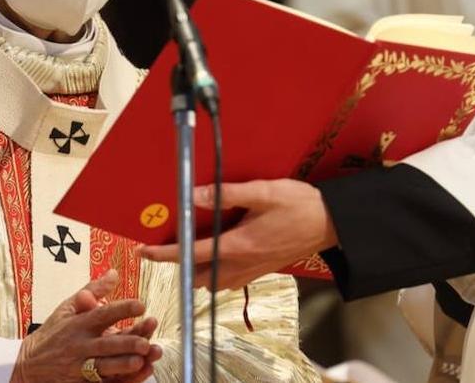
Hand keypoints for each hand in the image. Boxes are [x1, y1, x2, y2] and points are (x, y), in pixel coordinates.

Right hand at [11, 270, 161, 382]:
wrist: (28, 365)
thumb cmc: (52, 333)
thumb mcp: (66, 308)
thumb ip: (93, 290)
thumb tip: (114, 273)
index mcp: (78, 325)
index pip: (102, 315)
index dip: (121, 310)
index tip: (140, 305)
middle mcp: (80, 346)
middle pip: (105, 345)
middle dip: (125, 344)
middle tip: (144, 342)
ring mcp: (79, 368)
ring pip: (104, 368)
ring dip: (123, 365)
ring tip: (141, 361)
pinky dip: (120, 381)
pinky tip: (137, 375)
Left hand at [139, 180, 337, 289]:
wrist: (330, 224)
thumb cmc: (300, 205)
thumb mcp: (264, 191)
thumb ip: (228, 192)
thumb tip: (195, 194)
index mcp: (238, 245)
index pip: (191, 253)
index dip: (164, 254)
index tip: (144, 251)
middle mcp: (241, 263)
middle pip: (196, 275)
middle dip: (176, 265)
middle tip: (162, 248)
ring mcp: (251, 271)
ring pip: (211, 281)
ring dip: (194, 271)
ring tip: (186, 249)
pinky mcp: (260, 271)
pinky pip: (227, 280)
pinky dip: (212, 272)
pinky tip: (215, 254)